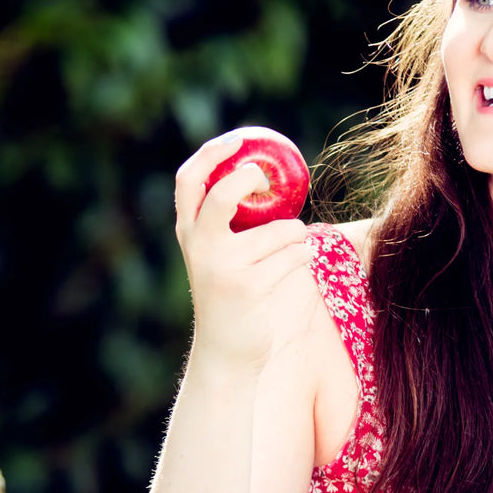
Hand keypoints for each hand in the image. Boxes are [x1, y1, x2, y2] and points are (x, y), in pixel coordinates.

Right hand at [174, 133, 312, 371]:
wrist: (227, 352)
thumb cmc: (232, 296)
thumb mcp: (218, 256)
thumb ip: (229, 223)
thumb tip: (265, 178)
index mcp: (189, 233)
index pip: (188, 180)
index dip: (212, 153)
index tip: (238, 139)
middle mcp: (200, 247)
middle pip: (222, 194)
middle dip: (249, 178)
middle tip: (267, 181)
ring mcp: (224, 267)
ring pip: (280, 229)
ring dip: (298, 235)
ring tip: (293, 249)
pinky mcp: (250, 287)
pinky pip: (294, 256)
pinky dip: (303, 256)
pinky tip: (295, 268)